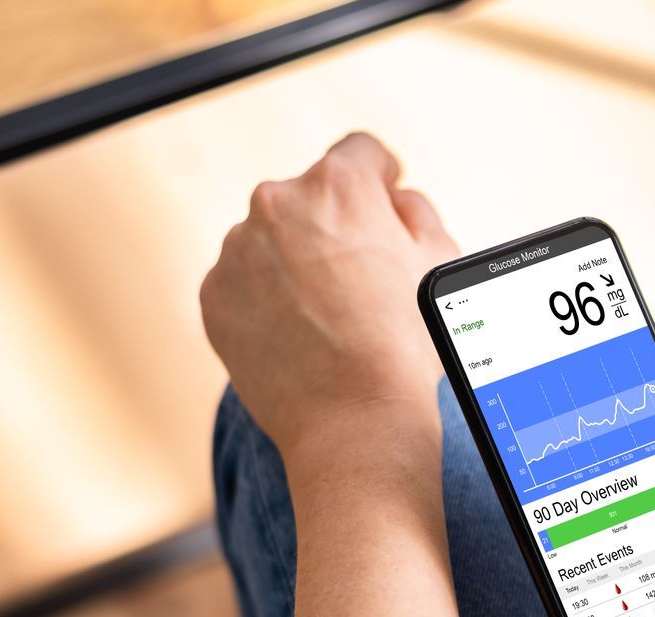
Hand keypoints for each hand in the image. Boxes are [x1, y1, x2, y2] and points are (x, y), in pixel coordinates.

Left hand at [200, 133, 458, 469]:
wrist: (356, 424)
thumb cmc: (408, 348)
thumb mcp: (440, 263)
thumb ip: (416, 211)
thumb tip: (393, 200)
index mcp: (338, 186)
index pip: (361, 154)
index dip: (382, 180)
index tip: (385, 208)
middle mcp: (276, 204)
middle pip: (312, 198)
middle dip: (336, 228)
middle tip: (364, 284)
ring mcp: (237, 251)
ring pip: (273, 240)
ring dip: (297, 263)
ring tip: (332, 321)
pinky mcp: (215, 297)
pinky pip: (244, 283)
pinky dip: (268, 302)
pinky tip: (302, 339)